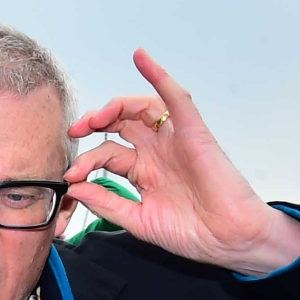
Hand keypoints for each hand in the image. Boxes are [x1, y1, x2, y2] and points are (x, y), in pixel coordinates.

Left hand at [65, 49, 299, 275]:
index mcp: (144, 172)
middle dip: (95, 123)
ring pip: (143, 109)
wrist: (228, 240)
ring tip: (97, 116)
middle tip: (75, 131)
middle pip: (121, 124)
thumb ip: (107, 203)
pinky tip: (142, 58)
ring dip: (117, 106)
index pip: (107, 155)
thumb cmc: (192, 233)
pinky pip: (177, 98)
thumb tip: (74, 188)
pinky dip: (159, 76)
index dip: (85, 161)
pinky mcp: (194, 133)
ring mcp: (175, 141)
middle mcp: (157, 152)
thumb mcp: (138, 221)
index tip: (70, 177)